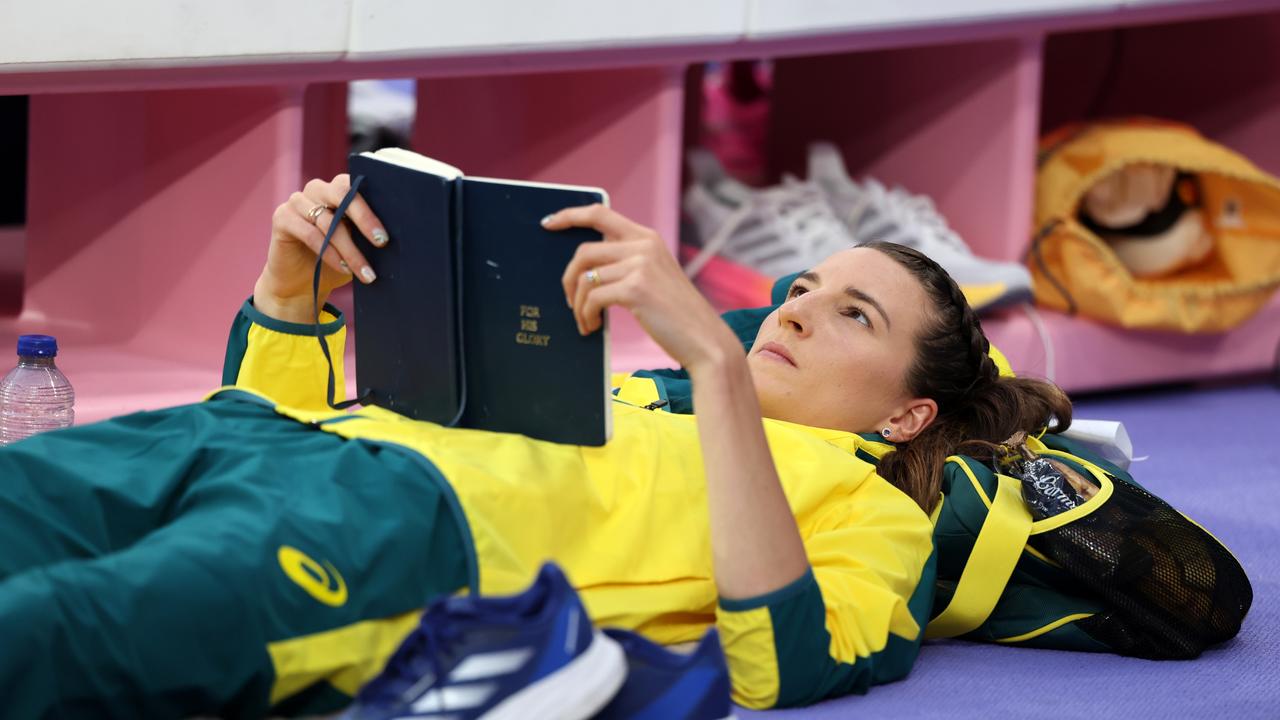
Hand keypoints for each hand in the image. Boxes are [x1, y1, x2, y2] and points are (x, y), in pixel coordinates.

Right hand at [254, 174, 388, 322]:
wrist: (300, 284)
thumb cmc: (335, 262)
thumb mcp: (358, 247)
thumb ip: (370, 235)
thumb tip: (402, 236)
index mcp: (338, 189)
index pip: (356, 185)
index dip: (374, 207)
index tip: (388, 233)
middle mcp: (317, 189)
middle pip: (342, 194)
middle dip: (364, 219)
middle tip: (382, 243)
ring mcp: (297, 201)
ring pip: (328, 221)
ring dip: (350, 250)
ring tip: (366, 273)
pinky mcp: (281, 217)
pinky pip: (309, 233)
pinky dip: (329, 253)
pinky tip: (344, 269)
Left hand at [548, 204, 740, 374]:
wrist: (704, 339)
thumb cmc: (676, 315)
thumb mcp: (655, 277)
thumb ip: (628, 263)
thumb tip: (586, 270)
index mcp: (647, 238)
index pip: (600, 214)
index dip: (569, 215)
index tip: (548, 223)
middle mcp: (643, 245)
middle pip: (584, 251)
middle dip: (568, 278)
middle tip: (569, 301)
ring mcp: (640, 265)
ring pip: (585, 278)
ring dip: (577, 304)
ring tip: (584, 321)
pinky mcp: (636, 288)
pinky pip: (592, 299)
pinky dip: (585, 316)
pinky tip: (591, 328)